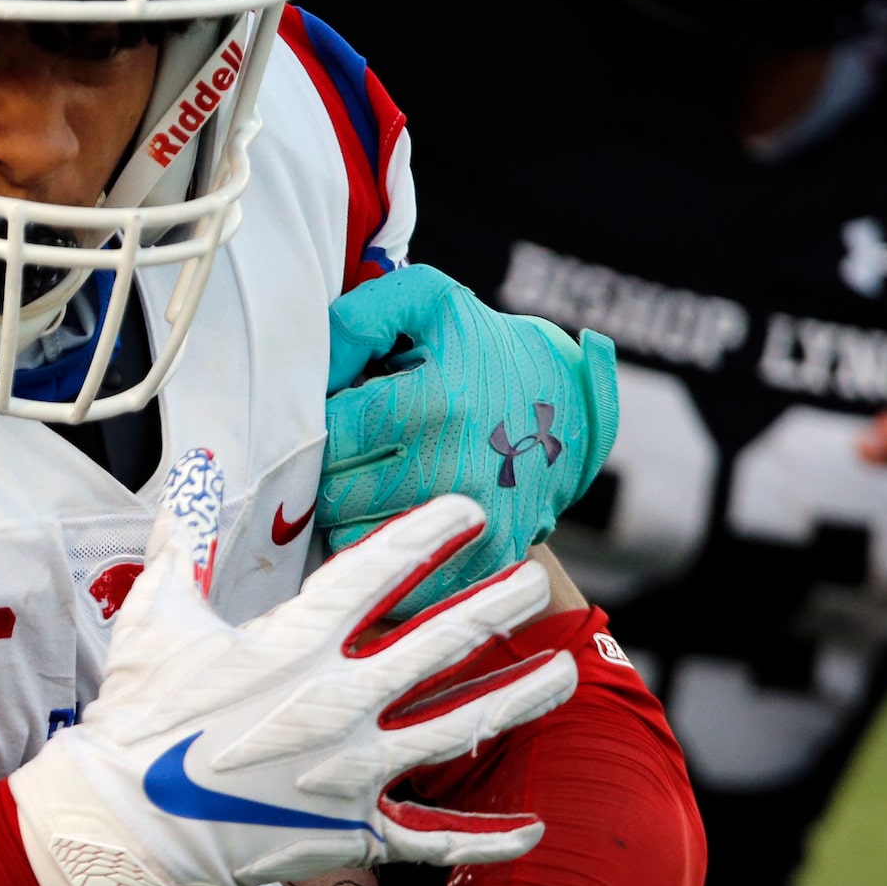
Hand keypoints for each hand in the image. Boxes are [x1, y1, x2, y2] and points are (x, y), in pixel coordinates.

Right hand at [8, 451, 574, 885]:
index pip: (381, 570)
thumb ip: (187, 538)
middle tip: (534, 582)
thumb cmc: (138, 717)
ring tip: (563, 673)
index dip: (432, 534)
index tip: (471, 512)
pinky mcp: (350, 828)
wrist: (127, 825)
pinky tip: (531, 828)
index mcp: (296, 643)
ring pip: (458, 727)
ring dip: (517, 698)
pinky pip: (430, 835)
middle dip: (497, 606)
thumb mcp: (158, 616)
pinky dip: (483, 836)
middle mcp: (340, 701)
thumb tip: (197, 465)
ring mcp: (353, 770)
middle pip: (441, 643)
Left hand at [320, 267, 617, 614]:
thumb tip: (320, 369)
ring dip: (346, 517)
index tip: (333, 417)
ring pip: (353, 541)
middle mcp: (458, 469)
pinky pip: (395, 581)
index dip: (315, 424)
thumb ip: (360, 318)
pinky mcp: (485, 565)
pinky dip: (382, 556)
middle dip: (326, 471)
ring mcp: (474, 525)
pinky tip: (393, 521)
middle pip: (333, 494)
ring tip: (371, 484)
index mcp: (439, 402)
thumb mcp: (431, 304)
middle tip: (349, 452)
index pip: (330, 434)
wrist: (571, 410)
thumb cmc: (483, 352)